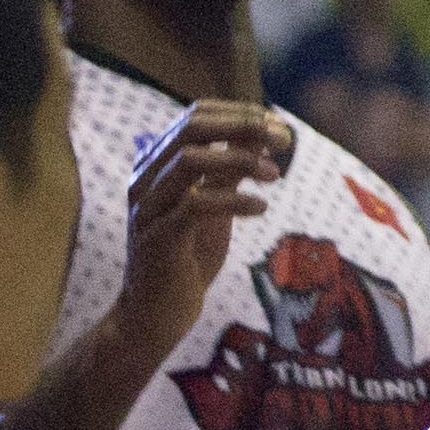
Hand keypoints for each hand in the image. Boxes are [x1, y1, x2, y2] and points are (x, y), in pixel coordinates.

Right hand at [108, 102, 292, 353]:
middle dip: (241, 125)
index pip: (194, 116)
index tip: (278, 126)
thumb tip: (262, 132)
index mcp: (157, 165)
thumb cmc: (187, 258)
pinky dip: (233, 201)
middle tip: (283, 139)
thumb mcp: (215, 206)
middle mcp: (145, 179)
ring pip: (189, 161)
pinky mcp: (157, 239)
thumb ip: (230, 170)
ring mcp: (147, 208)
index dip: (239, 113)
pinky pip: (195, 205)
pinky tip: (260, 208)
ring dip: (239, 160)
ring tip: (275, 175)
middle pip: (189, 128)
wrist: (157, 315)